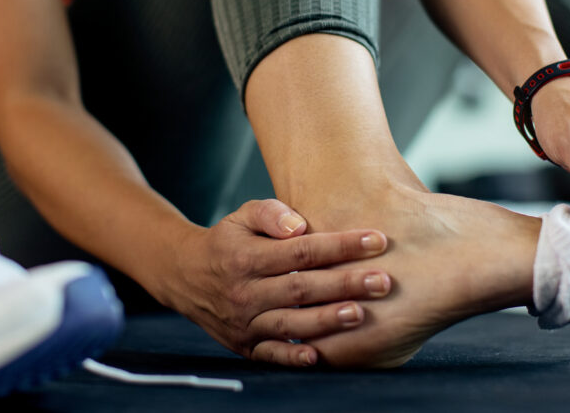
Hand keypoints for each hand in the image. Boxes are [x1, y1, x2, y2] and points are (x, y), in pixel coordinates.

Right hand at [160, 198, 391, 366]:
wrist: (186, 276)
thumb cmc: (228, 241)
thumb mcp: (242, 216)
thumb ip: (270, 213)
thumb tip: (299, 226)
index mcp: (247, 258)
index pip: (301, 251)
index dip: (340, 245)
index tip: (377, 240)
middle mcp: (246, 292)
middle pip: (302, 288)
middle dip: (345, 284)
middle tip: (384, 280)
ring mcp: (245, 322)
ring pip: (291, 322)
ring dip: (327, 320)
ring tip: (361, 313)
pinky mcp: (246, 344)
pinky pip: (271, 354)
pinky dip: (293, 356)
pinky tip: (319, 355)